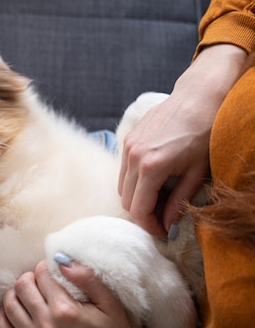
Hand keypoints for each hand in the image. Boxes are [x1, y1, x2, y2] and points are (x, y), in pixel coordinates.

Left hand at [0, 259, 158, 327]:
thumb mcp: (110, 305)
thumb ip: (87, 278)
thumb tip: (62, 259)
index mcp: (66, 311)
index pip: (42, 274)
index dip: (46, 267)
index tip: (52, 271)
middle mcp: (47, 327)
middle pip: (22, 286)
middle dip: (30, 278)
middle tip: (40, 281)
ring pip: (9, 306)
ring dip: (15, 293)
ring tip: (27, 293)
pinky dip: (3, 316)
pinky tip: (14, 310)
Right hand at [119, 44, 246, 236]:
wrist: (199, 96)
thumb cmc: (205, 132)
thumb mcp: (197, 173)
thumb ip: (179, 202)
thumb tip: (168, 225)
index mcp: (151, 167)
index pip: (139, 210)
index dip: (150, 226)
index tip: (163, 231)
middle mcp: (133, 157)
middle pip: (127, 201)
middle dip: (144, 213)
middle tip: (164, 215)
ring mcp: (127, 146)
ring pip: (122, 186)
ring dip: (138, 197)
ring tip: (161, 196)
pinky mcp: (128, 139)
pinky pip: (124, 170)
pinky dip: (135, 180)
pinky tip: (155, 177)